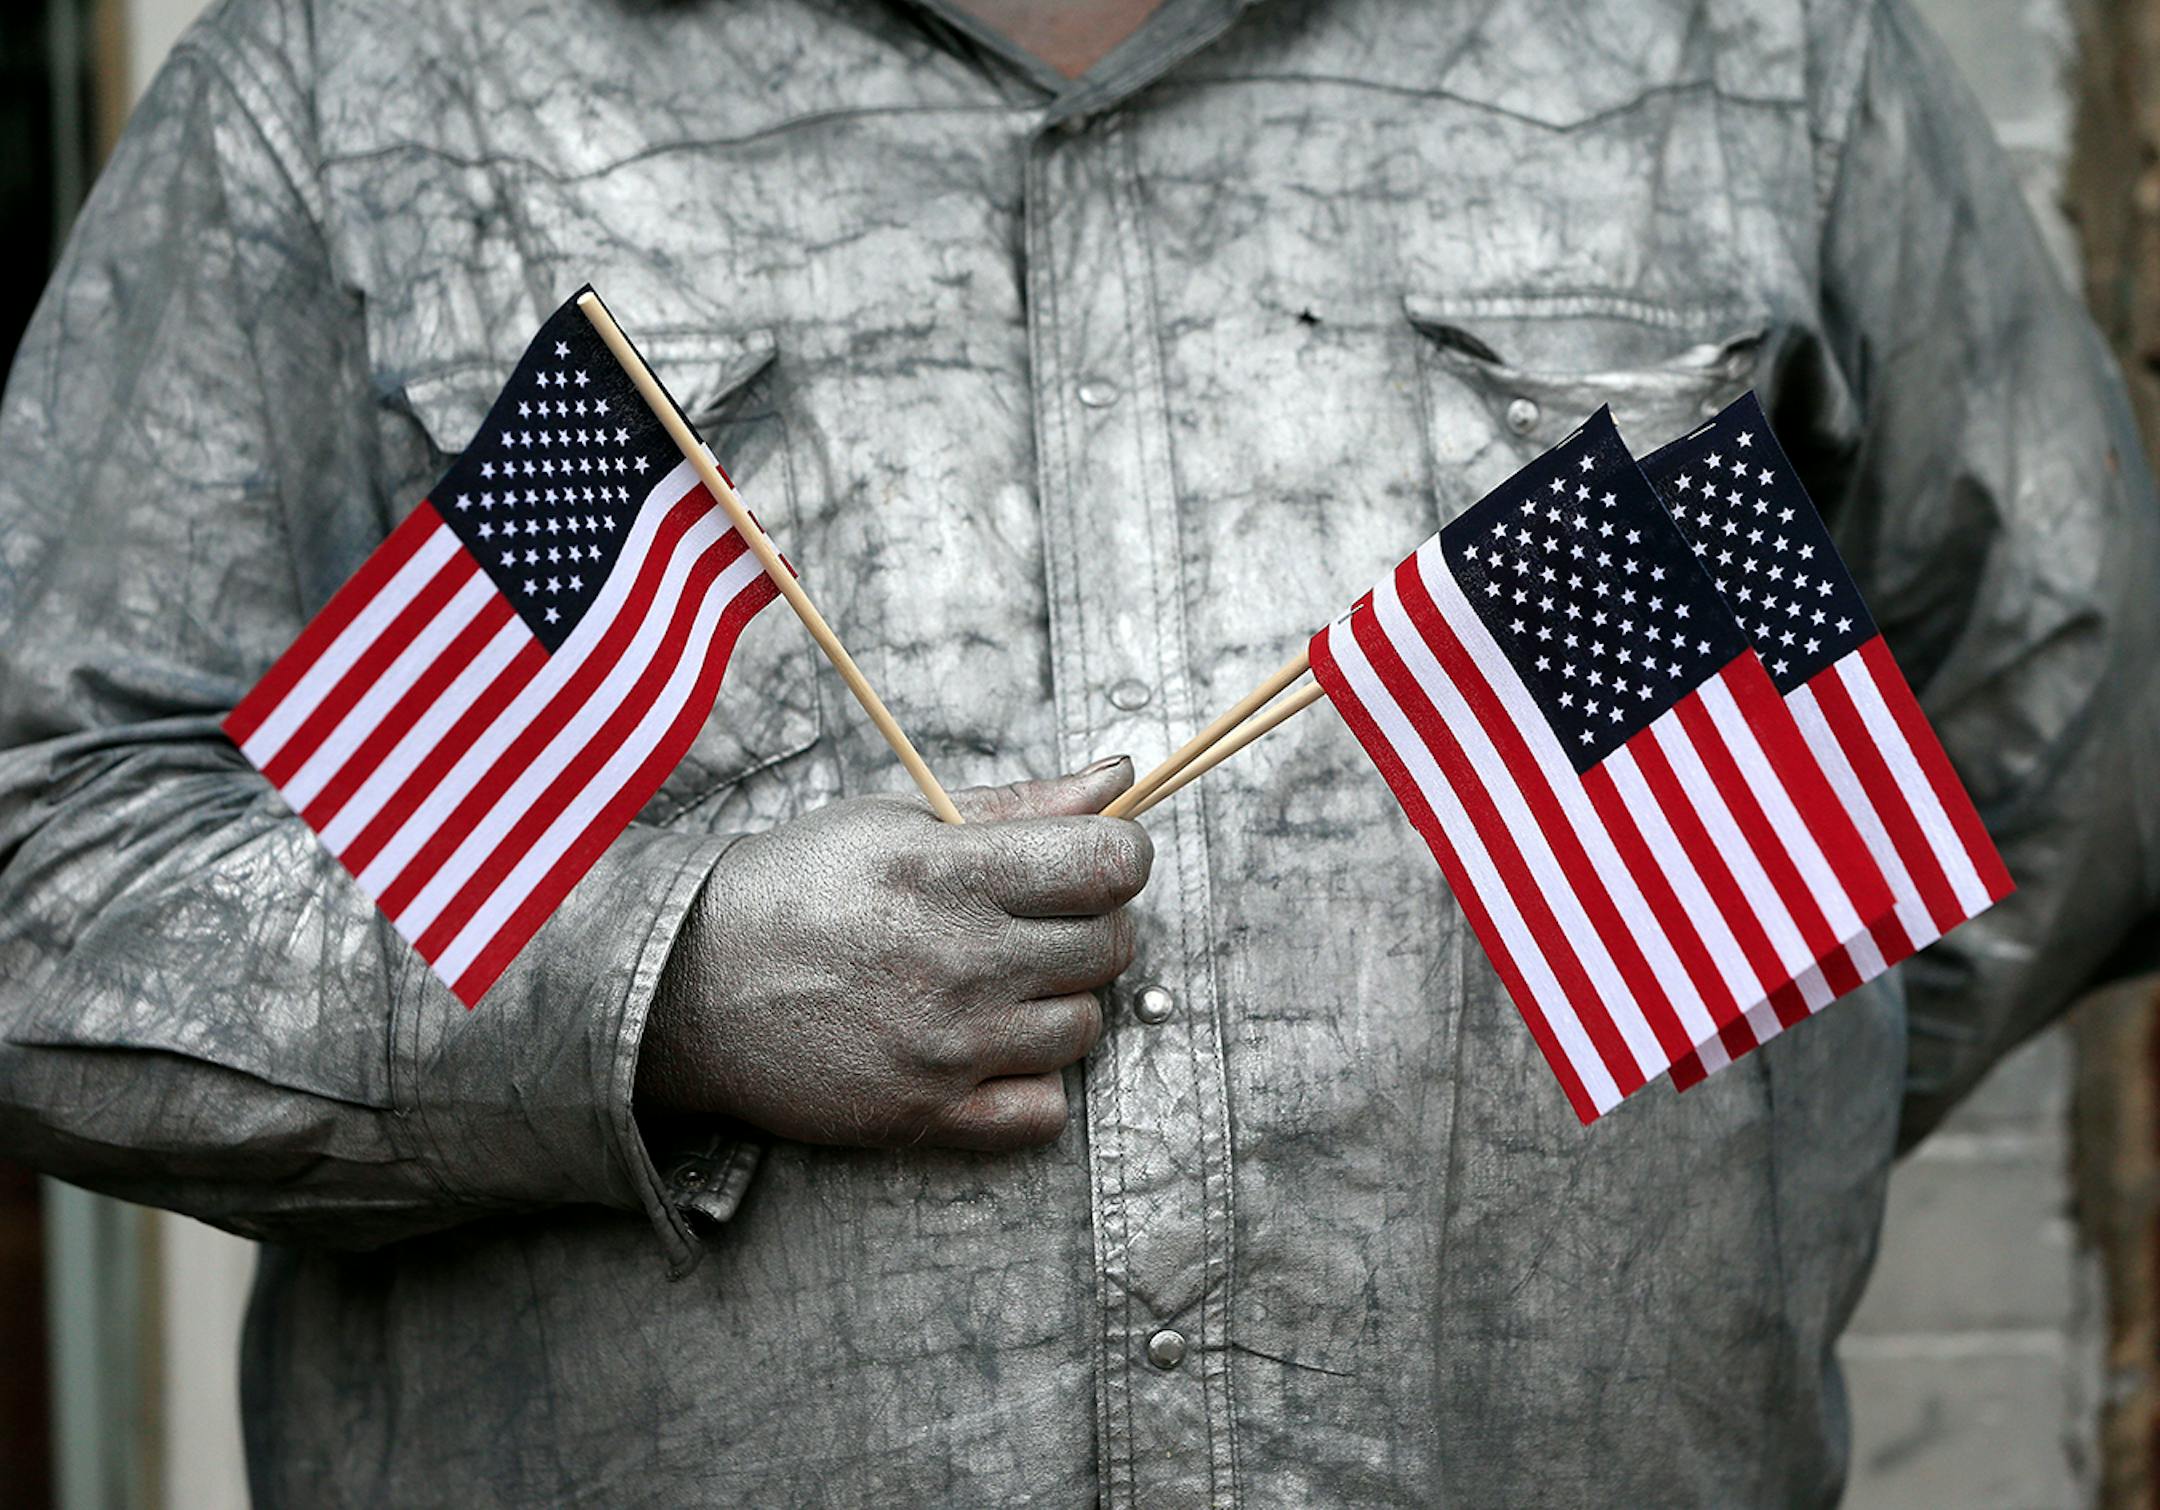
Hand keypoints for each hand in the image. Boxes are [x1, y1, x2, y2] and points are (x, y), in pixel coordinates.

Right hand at [636, 758, 1151, 1149]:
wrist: (688, 982)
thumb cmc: (796, 886)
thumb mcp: (896, 820)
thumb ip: (1017, 806)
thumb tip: (1121, 778)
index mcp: (950, 875)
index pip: (1108, 864)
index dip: (1119, 856)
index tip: (1092, 860)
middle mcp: (959, 962)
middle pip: (1109, 947)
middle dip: (1094, 925)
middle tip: (1042, 918)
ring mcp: (947, 1046)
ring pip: (1084, 1028)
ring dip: (1061, 1001)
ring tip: (1003, 980)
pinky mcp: (927, 1113)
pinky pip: (1043, 1111)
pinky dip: (1033, 1083)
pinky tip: (991, 1048)